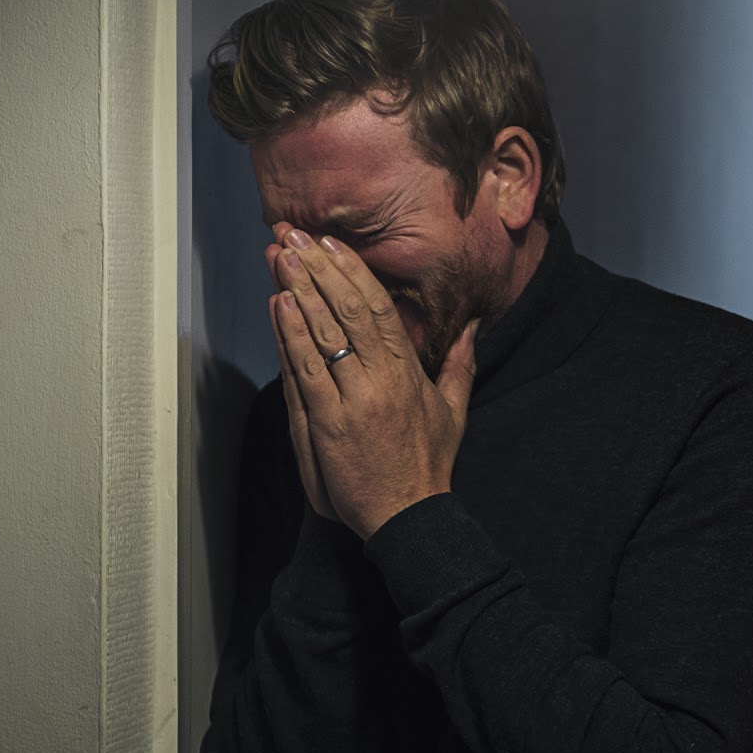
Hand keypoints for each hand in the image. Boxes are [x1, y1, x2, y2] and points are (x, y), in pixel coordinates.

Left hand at [266, 223, 479, 540]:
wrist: (410, 517)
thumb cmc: (428, 466)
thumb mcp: (454, 410)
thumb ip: (461, 364)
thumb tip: (474, 328)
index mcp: (408, 372)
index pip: (379, 307)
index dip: (353, 271)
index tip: (331, 243)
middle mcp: (381, 380)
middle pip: (347, 310)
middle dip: (318, 269)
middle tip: (294, 235)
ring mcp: (353, 401)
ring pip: (324, 334)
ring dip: (299, 291)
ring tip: (279, 258)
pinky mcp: (329, 424)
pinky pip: (306, 371)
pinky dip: (291, 335)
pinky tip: (279, 305)